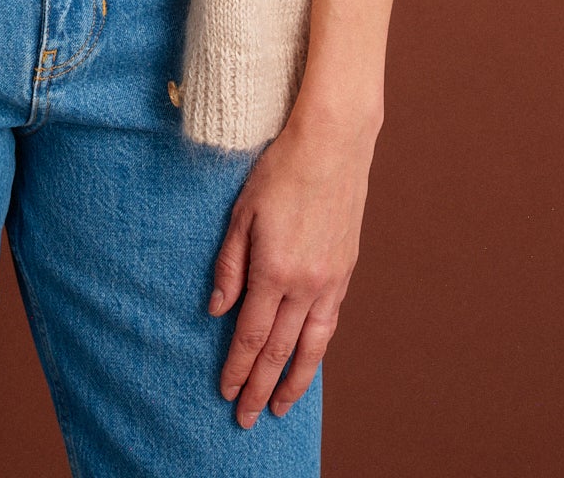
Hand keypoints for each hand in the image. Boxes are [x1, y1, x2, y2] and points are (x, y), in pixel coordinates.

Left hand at [209, 103, 380, 426]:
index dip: (237, 368)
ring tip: (281, 406)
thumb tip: (219, 309)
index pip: (250, 334)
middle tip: (247, 418)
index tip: (226, 392)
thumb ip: (230, 265)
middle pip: (278, 350)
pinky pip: (329, 323)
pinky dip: (316, 349)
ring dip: (293, 381)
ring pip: (311, 346)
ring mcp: (330, 280)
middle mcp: (306, 284)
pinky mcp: (345, 270)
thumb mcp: (242, 213)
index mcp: (275, 270)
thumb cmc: (281, 171)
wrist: (332, 145)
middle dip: (260, 387)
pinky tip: (307, 361)